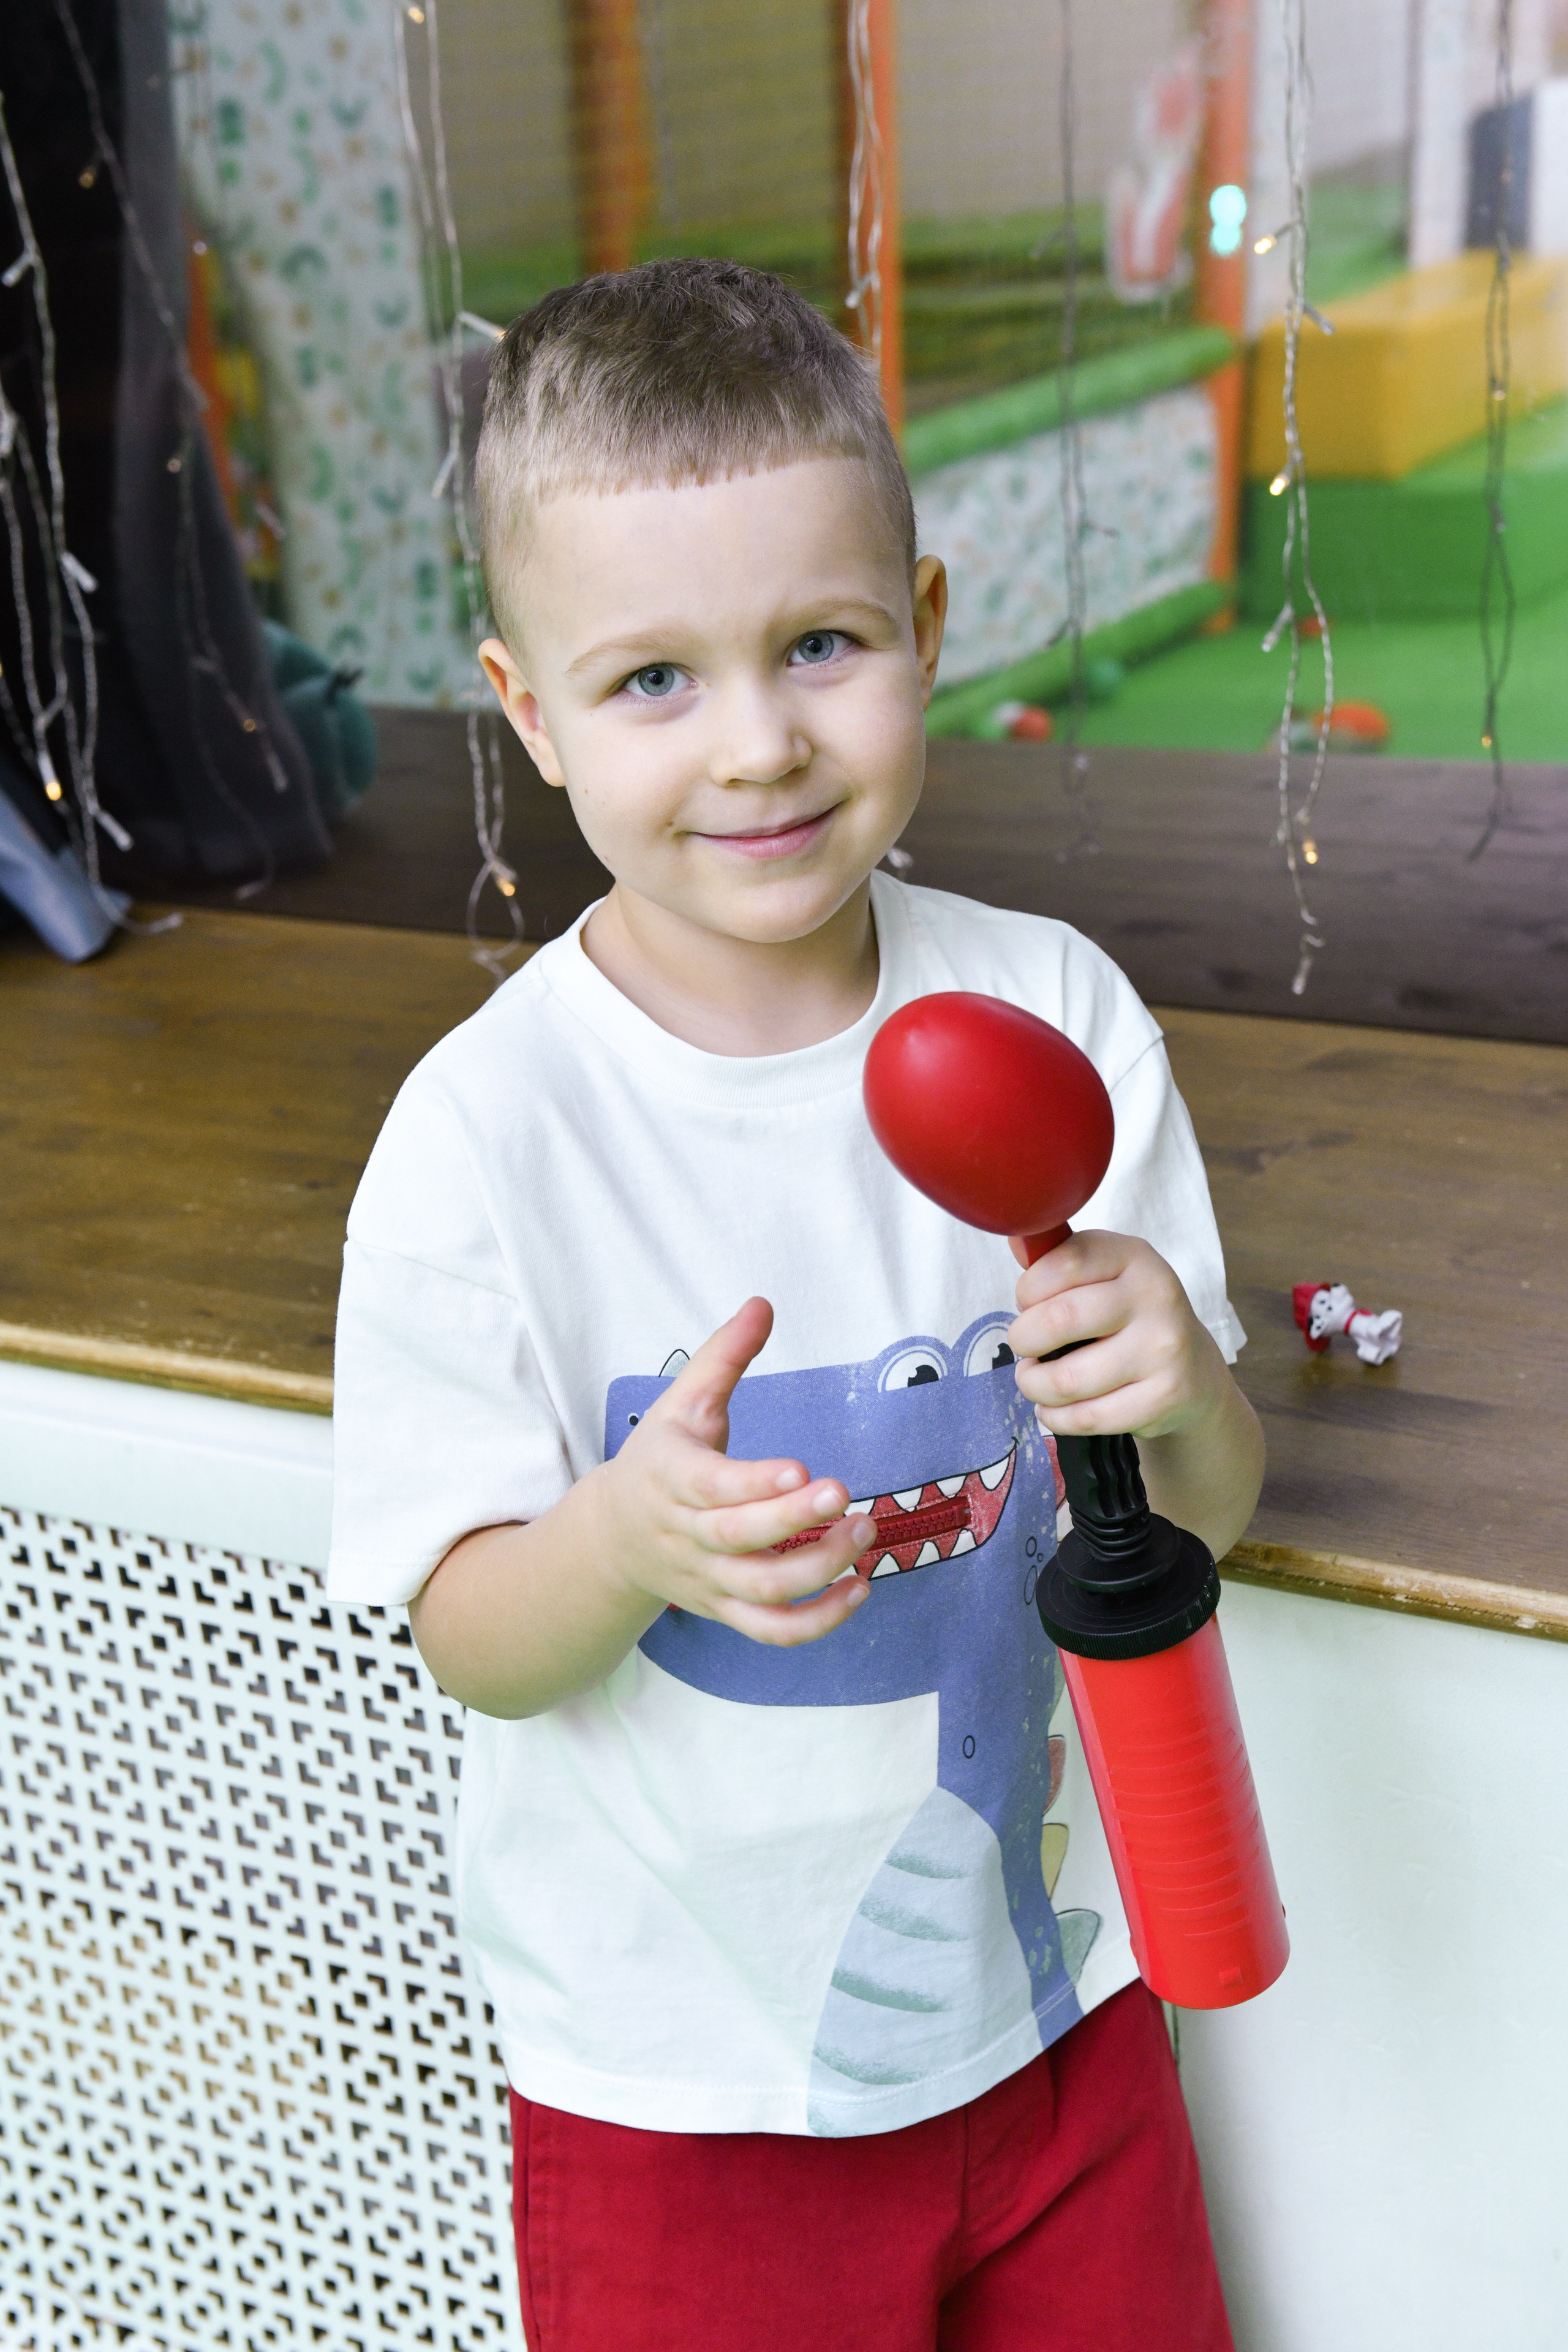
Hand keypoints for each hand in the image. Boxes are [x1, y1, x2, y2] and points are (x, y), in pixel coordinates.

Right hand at [588, 1296, 876, 1646]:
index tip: (801, 1470)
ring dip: (818, 1570)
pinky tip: (860, 1589)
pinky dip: (818, 1622)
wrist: (614, 1537)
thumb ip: (723, 1356)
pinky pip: (772, 1631)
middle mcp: (687, 1534)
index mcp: (672, 1476)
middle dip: (796, 1523)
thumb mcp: (680, 1402)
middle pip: (740, 1539)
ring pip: (761, 1591)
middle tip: (849, 1498)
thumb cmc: (661, 1459)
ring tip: (864, 1533)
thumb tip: (762, 1304)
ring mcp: (706, 1578)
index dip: (755, 1483)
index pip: (711, 1486)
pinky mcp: (725, 1609)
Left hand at [1006, 1230, 1229, 1440]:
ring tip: (1035, 1379)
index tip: (1027, 1303)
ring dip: (1033, 1384)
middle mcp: (1156, 1297)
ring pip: (1066, 1379)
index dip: (1028, 1289)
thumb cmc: (1130, 1318)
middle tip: (1025, 1346)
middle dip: (1023, 1339)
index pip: (1064, 1263)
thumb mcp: (1106, 1275)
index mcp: (1134, 1256)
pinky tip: (1054, 1408)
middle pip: (1059, 1319)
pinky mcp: (1163, 1398)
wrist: (1195, 1374)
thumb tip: (1015, 1242)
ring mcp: (1163, 1350)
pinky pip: (1086, 1417)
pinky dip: (1055, 1417)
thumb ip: (1059, 1259)